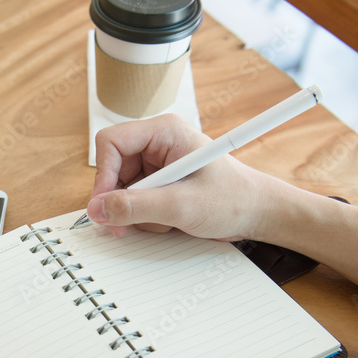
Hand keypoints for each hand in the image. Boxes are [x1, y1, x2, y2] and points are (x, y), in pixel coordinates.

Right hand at [88, 114, 290, 240]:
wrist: (258, 214)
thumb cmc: (234, 199)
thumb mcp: (182, 205)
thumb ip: (136, 207)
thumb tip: (98, 209)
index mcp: (164, 132)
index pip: (111, 142)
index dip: (104, 174)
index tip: (105, 205)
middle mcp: (157, 144)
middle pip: (112, 169)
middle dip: (120, 200)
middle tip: (127, 225)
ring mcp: (157, 165)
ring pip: (121, 190)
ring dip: (137, 212)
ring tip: (166, 219)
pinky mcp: (159, 184)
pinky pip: (134, 202)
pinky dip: (145, 218)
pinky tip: (168, 220)